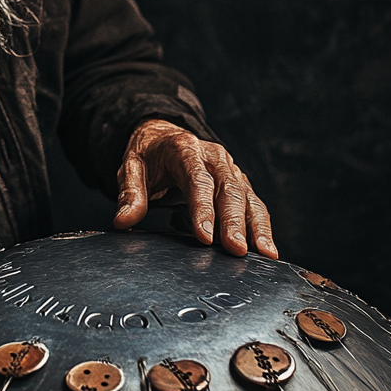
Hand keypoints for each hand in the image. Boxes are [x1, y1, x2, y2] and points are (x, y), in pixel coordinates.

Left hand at [113, 119, 277, 258]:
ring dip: (256, 227)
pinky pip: (254, 204)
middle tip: (236, 250)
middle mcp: (214, 157)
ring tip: (264, 254)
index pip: (197, 180)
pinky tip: (267, 249)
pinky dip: (262, 226)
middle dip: (233, 222)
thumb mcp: (131, 168)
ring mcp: (230, 169)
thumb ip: (130, 194)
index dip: (202, 209)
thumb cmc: (149, 155)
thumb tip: (123, 221)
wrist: (165, 136)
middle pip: (228, 190)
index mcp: (186, 149)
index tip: (204, 236)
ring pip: (247, 198)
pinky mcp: (239, 182)